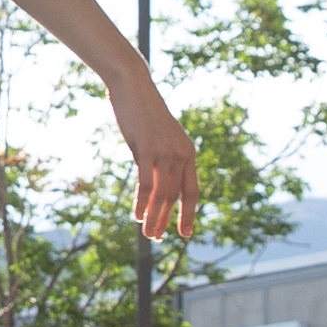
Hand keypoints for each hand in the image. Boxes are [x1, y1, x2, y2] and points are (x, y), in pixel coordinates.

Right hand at [112, 76, 196, 235]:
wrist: (134, 87)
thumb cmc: (143, 113)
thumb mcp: (157, 139)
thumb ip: (159, 160)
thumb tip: (152, 184)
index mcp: (188, 153)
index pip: (192, 190)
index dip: (189, 213)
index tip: (185, 233)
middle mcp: (182, 155)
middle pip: (177, 196)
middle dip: (168, 221)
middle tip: (159, 240)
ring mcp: (166, 153)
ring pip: (163, 194)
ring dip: (155, 218)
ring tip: (149, 235)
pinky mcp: (148, 151)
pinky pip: (147, 184)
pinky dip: (142, 203)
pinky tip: (137, 216)